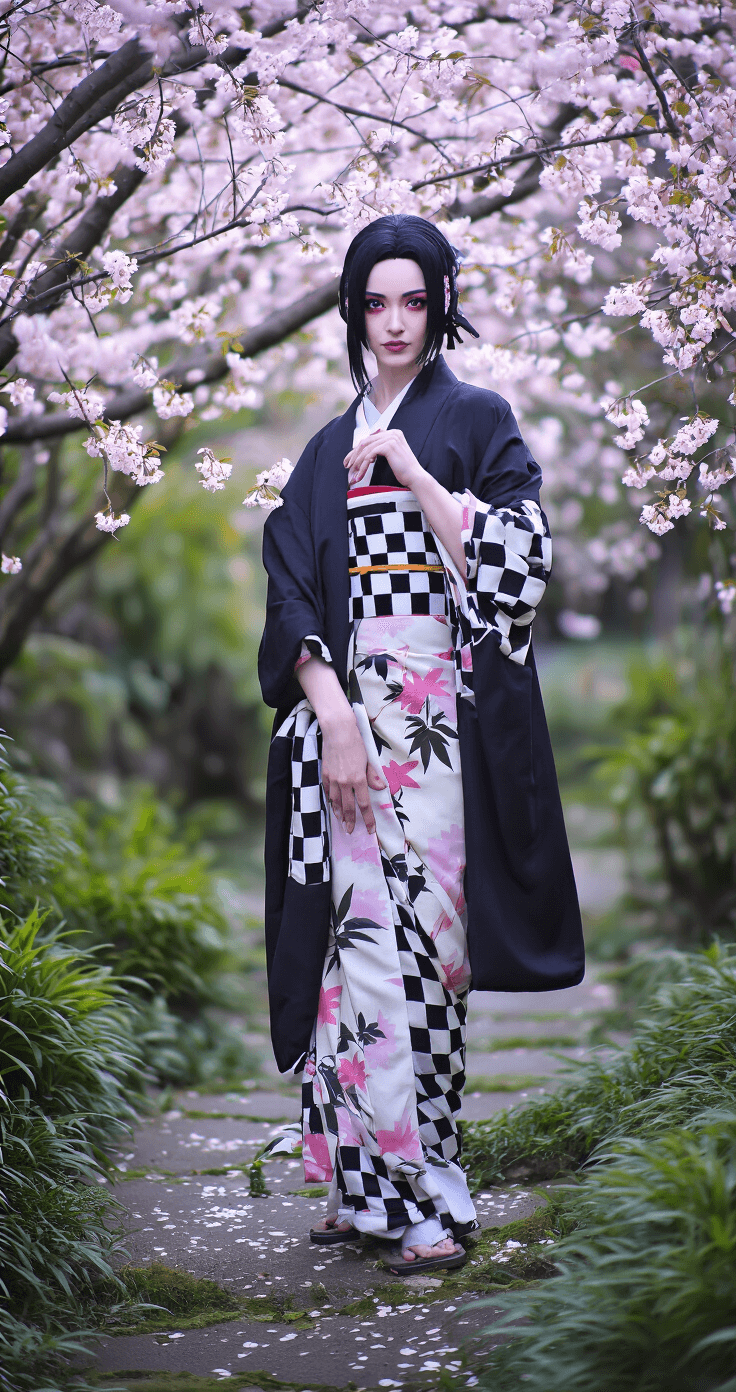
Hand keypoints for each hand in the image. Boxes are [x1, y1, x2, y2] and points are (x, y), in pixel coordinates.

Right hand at [321, 712, 385, 834]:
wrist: (337, 731)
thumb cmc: (355, 743)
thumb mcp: (368, 759)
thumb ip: (373, 775)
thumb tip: (381, 787)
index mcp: (358, 779)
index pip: (364, 804)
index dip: (368, 819)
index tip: (370, 830)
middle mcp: (345, 782)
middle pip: (348, 807)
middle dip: (350, 821)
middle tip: (350, 830)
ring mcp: (333, 779)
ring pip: (336, 802)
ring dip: (339, 813)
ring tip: (341, 821)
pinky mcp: (325, 774)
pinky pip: (328, 791)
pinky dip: (330, 800)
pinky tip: (333, 804)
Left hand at [344, 427, 422, 488]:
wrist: (415, 477)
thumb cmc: (404, 470)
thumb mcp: (391, 456)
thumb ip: (379, 450)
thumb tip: (362, 452)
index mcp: (392, 433)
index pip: (370, 439)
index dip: (357, 450)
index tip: (349, 461)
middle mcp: (392, 433)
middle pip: (366, 442)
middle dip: (354, 455)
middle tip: (347, 466)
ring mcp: (391, 438)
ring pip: (366, 449)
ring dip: (357, 462)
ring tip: (353, 474)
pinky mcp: (389, 446)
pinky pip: (369, 455)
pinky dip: (363, 465)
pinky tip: (360, 473)